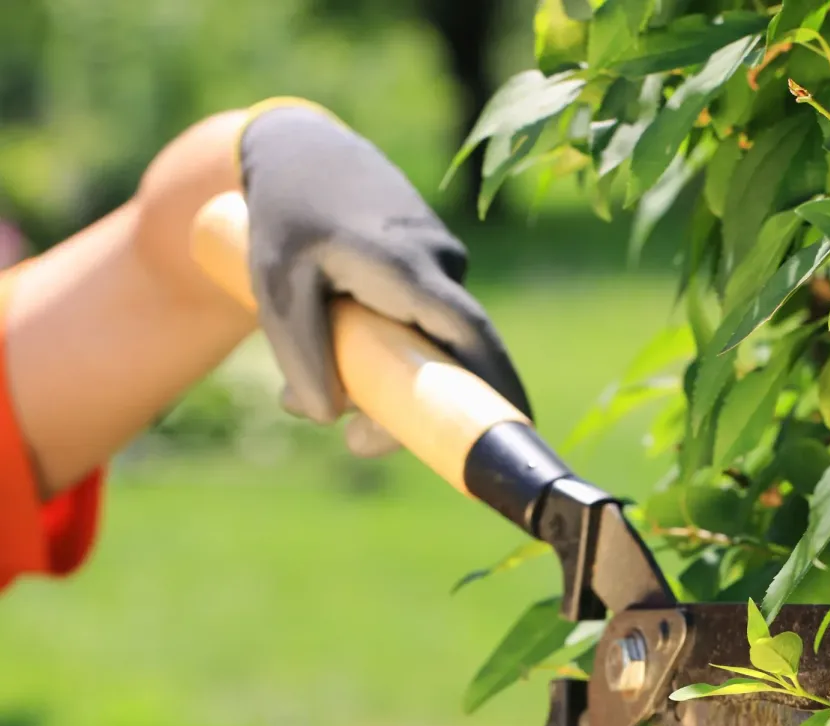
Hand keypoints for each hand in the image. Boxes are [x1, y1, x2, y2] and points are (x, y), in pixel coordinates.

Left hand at [239, 102, 529, 455]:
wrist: (301, 146)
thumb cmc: (286, 214)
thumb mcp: (276, 284)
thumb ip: (300, 353)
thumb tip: (325, 417)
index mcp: (409, 267)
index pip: (472, 335)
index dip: (499, 385)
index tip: (521, 428)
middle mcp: (439, 265)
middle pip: (453, 356)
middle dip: (420, 409)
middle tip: (357, 442)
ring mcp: (440, 265)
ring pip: (430, 344)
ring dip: (386, 380)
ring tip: (312, 392)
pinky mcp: (430, 271)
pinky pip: (421, 325)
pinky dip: (387, 352)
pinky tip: (334, 352)